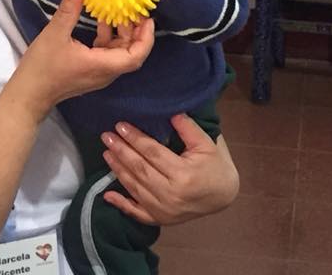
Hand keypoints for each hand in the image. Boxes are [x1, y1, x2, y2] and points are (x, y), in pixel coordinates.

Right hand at [5, 0, 154, 122]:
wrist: (29, 94)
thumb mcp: (54, 34)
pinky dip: (108, 38)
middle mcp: (105, 72)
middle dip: (136, 31)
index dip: (146, 38)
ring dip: (121, 33)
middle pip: (131, 53)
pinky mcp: (90, 72)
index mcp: (102, 65)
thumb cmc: (42, 67)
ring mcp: (98, 74)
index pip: (136, 56)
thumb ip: (68, 10)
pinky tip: (100, 22)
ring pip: (119, 53)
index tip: (147, 18)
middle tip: (133, 9)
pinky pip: (106, 54)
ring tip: (117, 11)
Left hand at [100, 114, 238, 225]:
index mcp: (184, 174)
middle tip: (106, 136)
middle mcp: (171, 194)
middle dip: (121, 151)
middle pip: (140, 169)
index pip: (152, 153)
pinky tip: (107, 195)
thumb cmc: (216, 166)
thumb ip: (188, 128)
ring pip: (135, 188)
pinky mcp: (161, 219)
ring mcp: (165, 210)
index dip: (135, 138)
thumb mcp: (207, 143)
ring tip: (106, 152)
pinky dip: (121, 205)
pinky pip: (137, 213)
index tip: (120, 125)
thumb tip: (170, 111)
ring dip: (118, 170)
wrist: (225, 195)